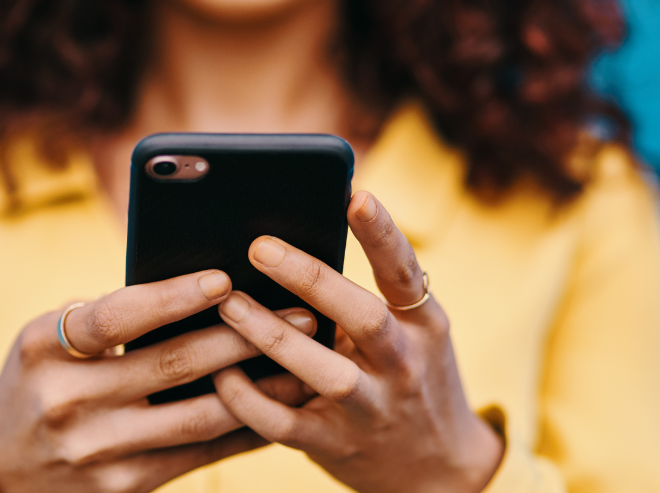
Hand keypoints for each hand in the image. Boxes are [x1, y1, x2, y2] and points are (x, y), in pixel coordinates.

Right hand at [0, 270, 317, 492]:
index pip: (115, 316)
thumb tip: (199, 292)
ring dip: (258, 388)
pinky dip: (240, 430)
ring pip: (196, 415)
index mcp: (43, 349)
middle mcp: (66, 401)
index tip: (224, 279)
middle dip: (242, 337)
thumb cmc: (38, 381)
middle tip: (298, 313)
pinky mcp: (121, 486)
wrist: (0, 467)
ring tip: (303, 362)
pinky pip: (196, 454)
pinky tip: (274, 407)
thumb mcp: (46, 340)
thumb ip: (104, 317)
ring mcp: (95, 451)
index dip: (172, 297)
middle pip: (170, 364)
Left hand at [212, 192, 503, 492]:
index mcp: (422, 325)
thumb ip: (370, 295)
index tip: (356, 195)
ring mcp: (371, 409)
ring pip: (322, 372)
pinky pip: (284, 424)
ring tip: (228, 302)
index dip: (382, 234)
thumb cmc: (410, 377)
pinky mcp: (335, 445)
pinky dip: (249, 400)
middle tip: (259, 246)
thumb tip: (298, 240)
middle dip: (310, 279)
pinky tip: (221, 374)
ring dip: (271, 336)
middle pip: (361, 316)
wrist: (438, 469)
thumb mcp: (413, 333)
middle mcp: (402, 365)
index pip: (404, 272)